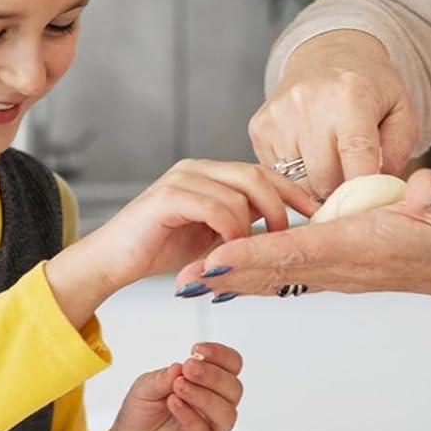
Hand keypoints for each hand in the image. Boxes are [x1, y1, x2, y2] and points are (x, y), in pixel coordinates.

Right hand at [46, 161, 314, 328]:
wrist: (113, 262)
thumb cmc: (160, 250)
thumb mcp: (213, 236)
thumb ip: (242, 225)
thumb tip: (282, 229)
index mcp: (210, 174)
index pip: (262, 172)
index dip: (293, 191)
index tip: (316, 212)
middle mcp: (197, 169)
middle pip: (256, 175)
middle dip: (280, 206)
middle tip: (287, 236)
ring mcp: (182, 180)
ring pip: (239, 191)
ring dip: (254, 223)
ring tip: (254, 249)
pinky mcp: (168, 197)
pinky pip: (215, 205)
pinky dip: (230, 228)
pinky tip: (229, 247)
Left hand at [102, 343, 243, 430]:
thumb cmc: (141, 416)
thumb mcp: (145, 388)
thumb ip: (163, 378)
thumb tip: (180, 367)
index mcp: (208, 386)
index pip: (231, 366)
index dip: (220, 355)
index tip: (197, 350)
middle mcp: (214, 408)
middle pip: (234, 388)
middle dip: (213, 374)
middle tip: (188, 368)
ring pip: (226, 412)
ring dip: (204, 395)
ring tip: (178, 387)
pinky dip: (191, 416)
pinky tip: (174, 404)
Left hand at [173, 170, 430, 306]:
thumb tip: (421, 185)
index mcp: (367, 245)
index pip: (299, 251)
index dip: (254, 255)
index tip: (214, 262)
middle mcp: (350, 266)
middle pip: (276, 273)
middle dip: (227, 277)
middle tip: (178, 282)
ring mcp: (347, 272)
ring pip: (280, 277)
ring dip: (235, 280)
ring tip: (189, 282)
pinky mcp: (349, 268)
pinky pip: (294, 275)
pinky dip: (259, 275)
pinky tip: (233, 276)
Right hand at [248, 30, 419, 199]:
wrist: (329, 53)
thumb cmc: (370, 88)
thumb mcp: (401, 112)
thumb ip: (398, 153)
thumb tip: (376, 191)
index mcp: (351, 96)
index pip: (356, 157)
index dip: (364, 188)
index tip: (369, 202)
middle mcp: (308, 103)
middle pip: (324, 179)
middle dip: (341, 188)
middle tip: (351, 176)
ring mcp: (279, 115)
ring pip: (298, 183)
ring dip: (316, 183)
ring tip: (330, 159)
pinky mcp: (259, 127)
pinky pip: (277, 174)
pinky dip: (295, 174)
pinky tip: (308, 152)